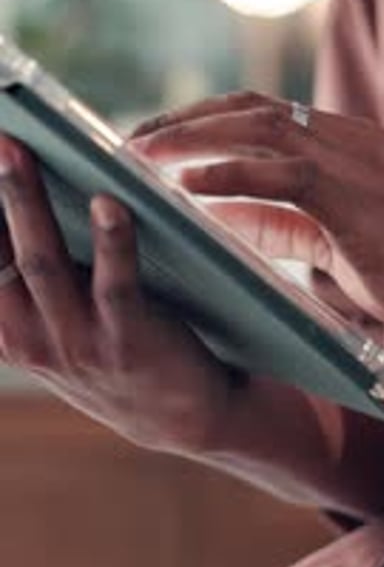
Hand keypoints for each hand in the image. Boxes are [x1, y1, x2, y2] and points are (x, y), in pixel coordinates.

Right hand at [0, 135, 232, 452]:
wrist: (183, 415)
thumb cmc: (118, 351)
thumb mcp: (60, 327)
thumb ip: (34, 282)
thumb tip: (19, 195)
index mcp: (11, 331)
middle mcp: (33, 341)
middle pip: (1, 253)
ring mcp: (78, 345)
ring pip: (43, 263)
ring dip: (27, 203)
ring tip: (21, 150)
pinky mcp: (129, 342)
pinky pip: (115, 285)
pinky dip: (110, 241)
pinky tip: (108, 201)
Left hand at [131, 91, 383, 373]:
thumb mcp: (331, 247)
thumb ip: (278, 226)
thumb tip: (217, 215)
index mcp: (345, 146)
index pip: (260, 114)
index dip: (203, 120)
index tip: (156, 136)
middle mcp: (348, 141)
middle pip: (249, 108)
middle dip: (184, 120)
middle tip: (132, 139)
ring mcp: (356, 165)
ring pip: (260, 128)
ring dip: (193, 137)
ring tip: (142, 153)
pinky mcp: (360, 200)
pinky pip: (285, 175)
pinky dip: (231, 176)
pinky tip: (189, 186)